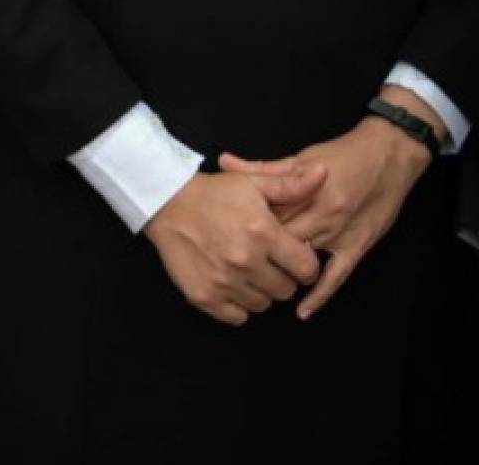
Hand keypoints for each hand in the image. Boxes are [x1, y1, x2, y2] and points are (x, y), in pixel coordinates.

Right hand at [143, 166, 324, 325]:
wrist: (166, 204)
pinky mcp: (205, 296)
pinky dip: (237, 305)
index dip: (305, 265)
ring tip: (247, 271)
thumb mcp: (253, 183)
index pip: (306, 268)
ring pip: (263, 304)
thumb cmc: (212, 193)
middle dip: (282, 277)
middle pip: (286, 290)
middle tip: (267, 262)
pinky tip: (231, 285)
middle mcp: (245, 261)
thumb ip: (291, 185)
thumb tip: (323, 173)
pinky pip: (237, 317)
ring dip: (260, 291)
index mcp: (263, 234)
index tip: (294, 258)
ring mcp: (223, 282)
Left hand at [220, 88, 438, 319]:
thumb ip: (262, 168)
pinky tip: (302, 311)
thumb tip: (224, 161)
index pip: (267, 216)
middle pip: (281, 241)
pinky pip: (337, 276)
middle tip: (238, 262)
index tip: (227, 236)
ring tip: (258, 283)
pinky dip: (319, 295)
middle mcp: (322, 214)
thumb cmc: (340, 155)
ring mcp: (340, 233)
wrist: (388, 154)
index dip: (245, 228)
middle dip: (259, 252)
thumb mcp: (299, 157)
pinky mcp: (357, 246)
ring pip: (304, 260)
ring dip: (282, 272)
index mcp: (304, 191)